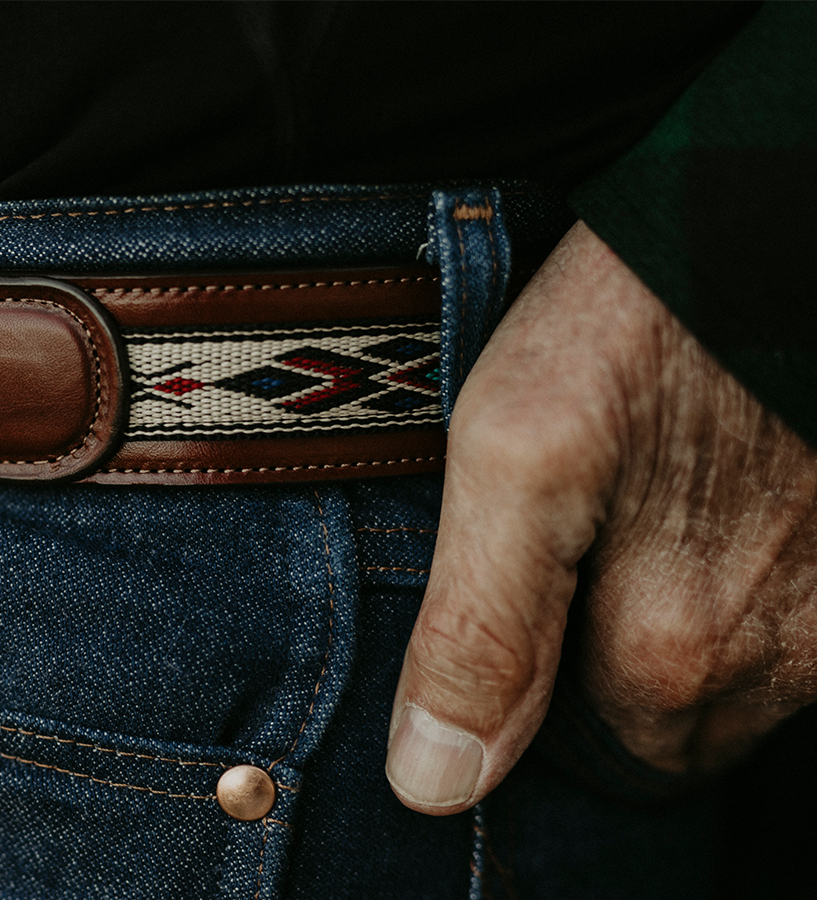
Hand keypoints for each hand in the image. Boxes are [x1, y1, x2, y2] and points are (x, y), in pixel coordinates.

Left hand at [384, 221, 816, 814]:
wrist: (775, 212)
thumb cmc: (640, 316)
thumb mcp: (511, 453)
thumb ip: (478, 634)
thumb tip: (434, 788)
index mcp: (673, 650)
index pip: (585, 758)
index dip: (537, 697)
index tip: (520, 600)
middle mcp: (785, 657)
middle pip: (672, 728)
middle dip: (612, 666)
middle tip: (575, 536)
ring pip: (744, 678)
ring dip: (687, 618)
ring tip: (647, 495)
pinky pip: (802, 619)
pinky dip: (757, 575)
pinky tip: (718, 486)